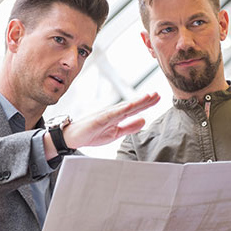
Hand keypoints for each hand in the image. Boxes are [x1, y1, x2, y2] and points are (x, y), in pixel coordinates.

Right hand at [43, 92, 159, 158]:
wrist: (72, 137)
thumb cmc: (91, 133)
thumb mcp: (115, 133)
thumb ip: (129, 127)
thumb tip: (144, 120)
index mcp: (117, 116)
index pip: (134, 109)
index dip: (146, 103)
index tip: (157, 98)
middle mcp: (113, 112)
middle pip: (132, 105)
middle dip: (145, 100)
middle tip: (158, 94)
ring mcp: (106, 114)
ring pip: (124, 107)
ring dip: (136, 101)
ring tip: (148, 96)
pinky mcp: (99, 119)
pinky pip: (112, 114)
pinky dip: (121, 109)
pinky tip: (130, 106)